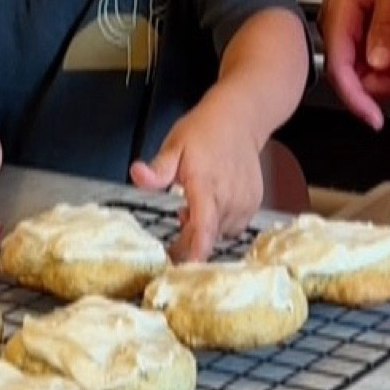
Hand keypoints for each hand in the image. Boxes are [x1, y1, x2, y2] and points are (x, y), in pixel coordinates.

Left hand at [130, 97, 264, 262]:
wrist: (240, 118)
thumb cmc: (204, 131)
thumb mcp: (174, 144)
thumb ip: (158, 168)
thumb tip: (137, 174)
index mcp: (206, 184)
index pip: (203, 226)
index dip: (194, 252)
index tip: (184, 271)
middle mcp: (229, 197)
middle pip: (207, 236)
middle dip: (188, 243)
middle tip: (170, 242)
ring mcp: (244, 202)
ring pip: (220, 234)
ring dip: (203, 231)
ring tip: (190, 210)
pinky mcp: (253, 204)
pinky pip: (233, 227)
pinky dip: (218, 224)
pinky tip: (208, 207)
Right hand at [319, 0, 389, 128]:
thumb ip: (384, 21)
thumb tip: (376, 62)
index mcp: (341, 7)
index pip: (338, 66)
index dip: (356, 97)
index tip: (375, 118)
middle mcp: (343, 17)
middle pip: (353, 72)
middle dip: (382, 79)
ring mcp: (357, 18)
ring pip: (368, 64)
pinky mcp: (371, 17)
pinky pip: (379, 50)